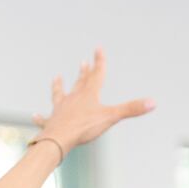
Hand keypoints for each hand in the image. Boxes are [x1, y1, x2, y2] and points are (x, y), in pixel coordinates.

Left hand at [31, 49, 154, 155]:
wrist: (58, 139)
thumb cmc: (83, 127)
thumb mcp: (111, 117)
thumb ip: (131, 109)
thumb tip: (153, 102)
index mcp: (88, 95)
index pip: (96, 75)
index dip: (99, 61)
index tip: (98, 49)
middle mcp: (73, 99)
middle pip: (79, 83)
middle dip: (83, 72)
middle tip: (82, 62)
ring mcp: (60, 109)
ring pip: (60, 95)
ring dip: (59, 87)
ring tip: (56, 78)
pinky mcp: (51, 122)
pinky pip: (46, 118)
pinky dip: (41, 117)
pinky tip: (36, 115)